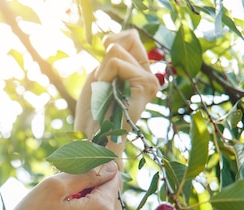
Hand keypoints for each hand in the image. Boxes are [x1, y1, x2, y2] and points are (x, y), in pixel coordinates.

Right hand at [0, 161, 121, 209]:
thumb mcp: (53, 187)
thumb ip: (84, 173)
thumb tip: (108, 165)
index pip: (112, 176)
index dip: (94, 166)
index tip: (72, 166)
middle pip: (107, 193)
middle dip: (87, 183)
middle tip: (58, 184)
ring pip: (97, 208)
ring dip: (81, 199)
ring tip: (53, 201)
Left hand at [75, 29, 159, 148]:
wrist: (93, 138)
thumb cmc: (93, 111)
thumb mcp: (101, 75)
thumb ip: (112, 55)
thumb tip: (113, 40)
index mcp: (141, 72)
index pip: (130, 37)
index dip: (110, 46)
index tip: (103, 74)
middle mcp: (150, 76)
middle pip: (129, 38)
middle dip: (106, 58)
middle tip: (104, 84)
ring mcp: (150, 81)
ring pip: (117, 51)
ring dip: (102, 71)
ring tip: (105, 92)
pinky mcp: (145, 87)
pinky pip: (117, 62)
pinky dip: (104, 74)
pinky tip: (107, 93)